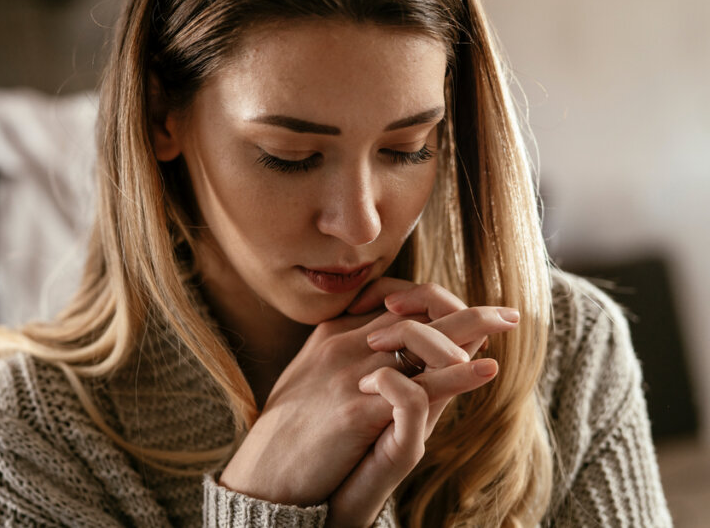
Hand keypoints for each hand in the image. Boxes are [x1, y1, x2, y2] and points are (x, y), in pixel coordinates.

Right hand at [219, 278, 516, 515]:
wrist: (263, 474)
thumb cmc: (290, 432)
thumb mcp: (313, 380)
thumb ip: (347, 359)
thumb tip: (383, 354)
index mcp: (331, 334)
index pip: (390, 298)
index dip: (430, 300)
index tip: (461, 307)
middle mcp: (342, 344)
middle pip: (413, 311)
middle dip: (463, 309)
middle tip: (505, 312)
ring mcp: (349, 373)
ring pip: (420, 338)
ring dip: (471, 328)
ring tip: (507, 324)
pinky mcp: (357, 409)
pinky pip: (418, 386)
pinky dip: (458, 375)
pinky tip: (486, 371)